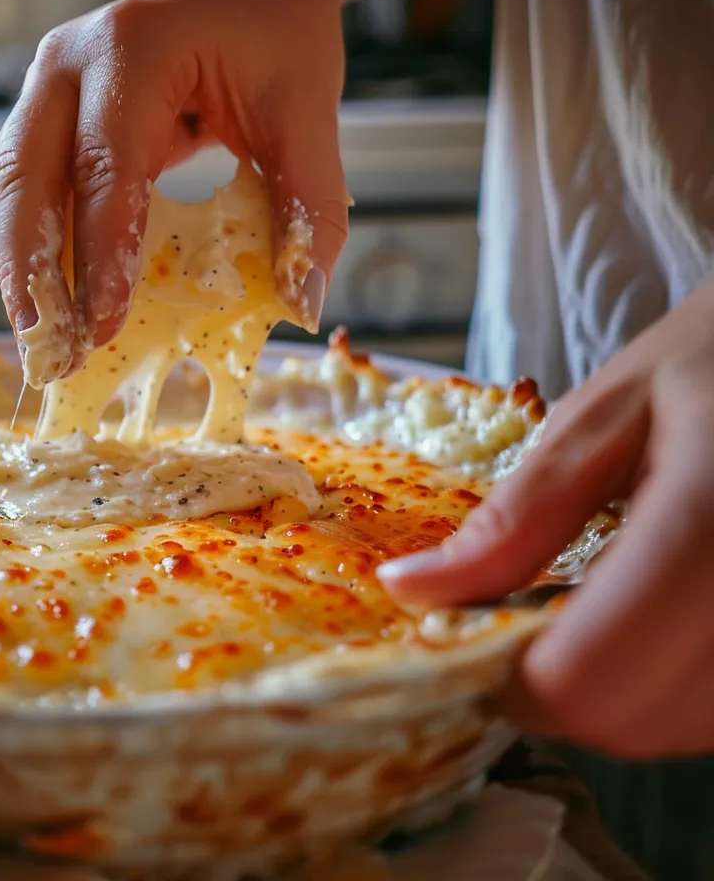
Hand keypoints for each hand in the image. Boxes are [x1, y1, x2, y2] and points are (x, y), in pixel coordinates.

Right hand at [0, 0, 360, 385]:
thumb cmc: (275, 33)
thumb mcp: (306, 110)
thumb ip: (310, 205)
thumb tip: (300, 303)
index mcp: (133, 51)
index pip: (104, 167)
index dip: (98, 254)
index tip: (102, 326)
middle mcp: (71, 63)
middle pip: (25, 180)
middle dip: (31, 275)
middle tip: (48, 351)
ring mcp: (49, 85)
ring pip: (9, 187)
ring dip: (19, 268)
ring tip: (40, 339)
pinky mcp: (48, 112)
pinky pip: (24, 185)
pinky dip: (31, 245)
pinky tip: (48, 297)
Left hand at [379, 278, 713, 758]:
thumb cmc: (708, 365)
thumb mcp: (599, 421)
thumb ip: (513, 520)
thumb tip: (409, 590)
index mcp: (706, 517)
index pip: (589, 672)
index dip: (513, 682)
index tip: (474, 642)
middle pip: (639, 721)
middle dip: (562, 691)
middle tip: (526, 622)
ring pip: (686, 726)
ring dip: (622, 695)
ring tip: (597, 608)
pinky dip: (671, 681)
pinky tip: (650, 616)